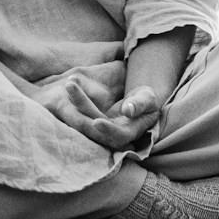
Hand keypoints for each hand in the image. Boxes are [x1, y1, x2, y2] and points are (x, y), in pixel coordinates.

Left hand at [31, 73, 160, 151]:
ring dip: (76, 99)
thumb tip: (128, 110)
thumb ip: (140, 104)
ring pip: (86, 116)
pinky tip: (71, 83)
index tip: (97, 122)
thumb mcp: (148, 99)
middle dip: (82, 105)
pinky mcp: (93, 117)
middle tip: (70, 85)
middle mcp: (112, 132)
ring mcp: (101, 125)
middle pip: (95, 124)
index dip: (108, 131)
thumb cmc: (147, 100)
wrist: (138, 100)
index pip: (119, 136)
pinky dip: (76, 97)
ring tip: (70, 83)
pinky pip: (83, 109)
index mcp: (130, 132)